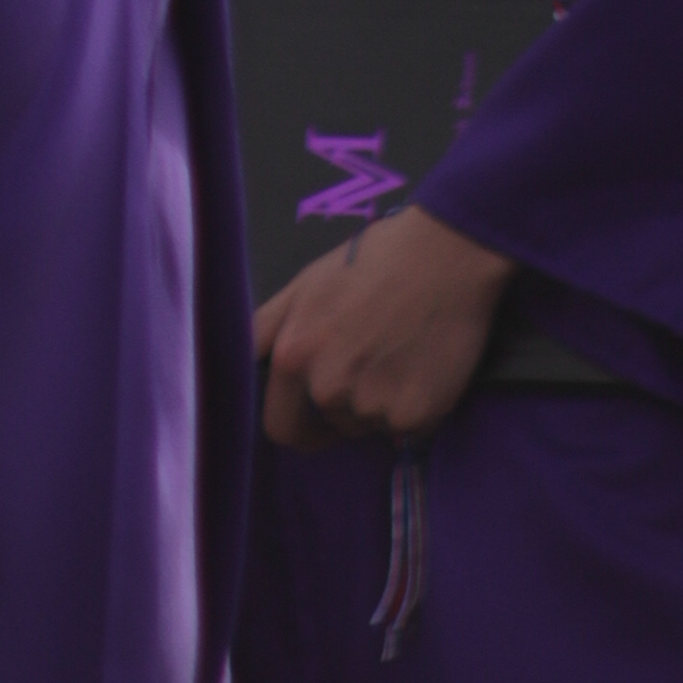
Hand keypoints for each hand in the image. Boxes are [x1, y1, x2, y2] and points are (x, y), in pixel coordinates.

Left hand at [252, 205, 516, 450]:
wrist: (445, 254)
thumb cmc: (371, 260)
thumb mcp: (305, 285)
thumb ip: (265, 328)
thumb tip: (238, 364)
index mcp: (293, 357)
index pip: (280, 426)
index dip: (298, 420)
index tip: (316, 411)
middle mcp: (327, 388)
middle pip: (331, 427)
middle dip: (345, 410)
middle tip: (369, 365)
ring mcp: (372, 406)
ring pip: (370, 427)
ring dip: (381, 404)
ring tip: (398, 355)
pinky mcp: (415, 415)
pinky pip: (409, 429)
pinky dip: (416, 408)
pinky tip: (424, 366)